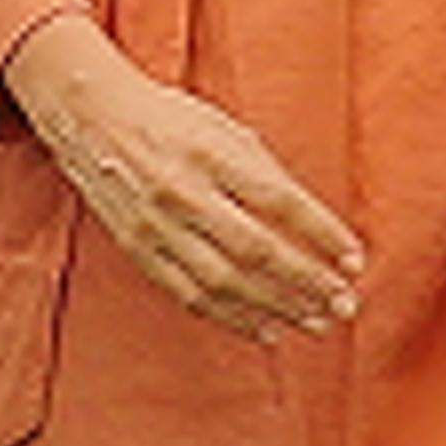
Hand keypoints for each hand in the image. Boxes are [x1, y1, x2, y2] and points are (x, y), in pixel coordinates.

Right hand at [3, 15, 364, 340]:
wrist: (90, 115)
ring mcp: (157, 226)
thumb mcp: (224, 129)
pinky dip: (231, 317)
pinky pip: (188, 294)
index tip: (355, 259)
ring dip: (276, 308)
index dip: (323, 234)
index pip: (281, 202)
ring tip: (317, 322)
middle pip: (256, 249)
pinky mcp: (137, 249)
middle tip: (346, 303)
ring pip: (223, 281)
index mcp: (213, 154)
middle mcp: (184, 192)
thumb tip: (314, 225)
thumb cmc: (170, 119)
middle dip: (307, 282)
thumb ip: (265, 174)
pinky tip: (266, 331)